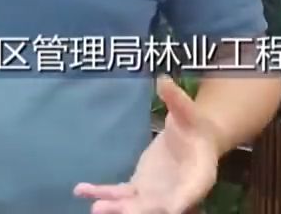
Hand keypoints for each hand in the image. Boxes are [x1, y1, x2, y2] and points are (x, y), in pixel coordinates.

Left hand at [73, 75, 220, 213]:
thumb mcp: (189, 111)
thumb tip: (162, 79)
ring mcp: (156, 193)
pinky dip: (102, 193)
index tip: (170, 208)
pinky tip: (81, 191)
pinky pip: (120, 194)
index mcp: (199, 175)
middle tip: (120, 211)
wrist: (194, 138)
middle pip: (159, 205)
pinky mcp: (140, 188)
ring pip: (135, 204)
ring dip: (116, 207)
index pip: (192, 191)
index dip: (181, 201)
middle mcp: (178, 192)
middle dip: (139, 211)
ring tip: (95, 207)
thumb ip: (176, 99)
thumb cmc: (196, 124)